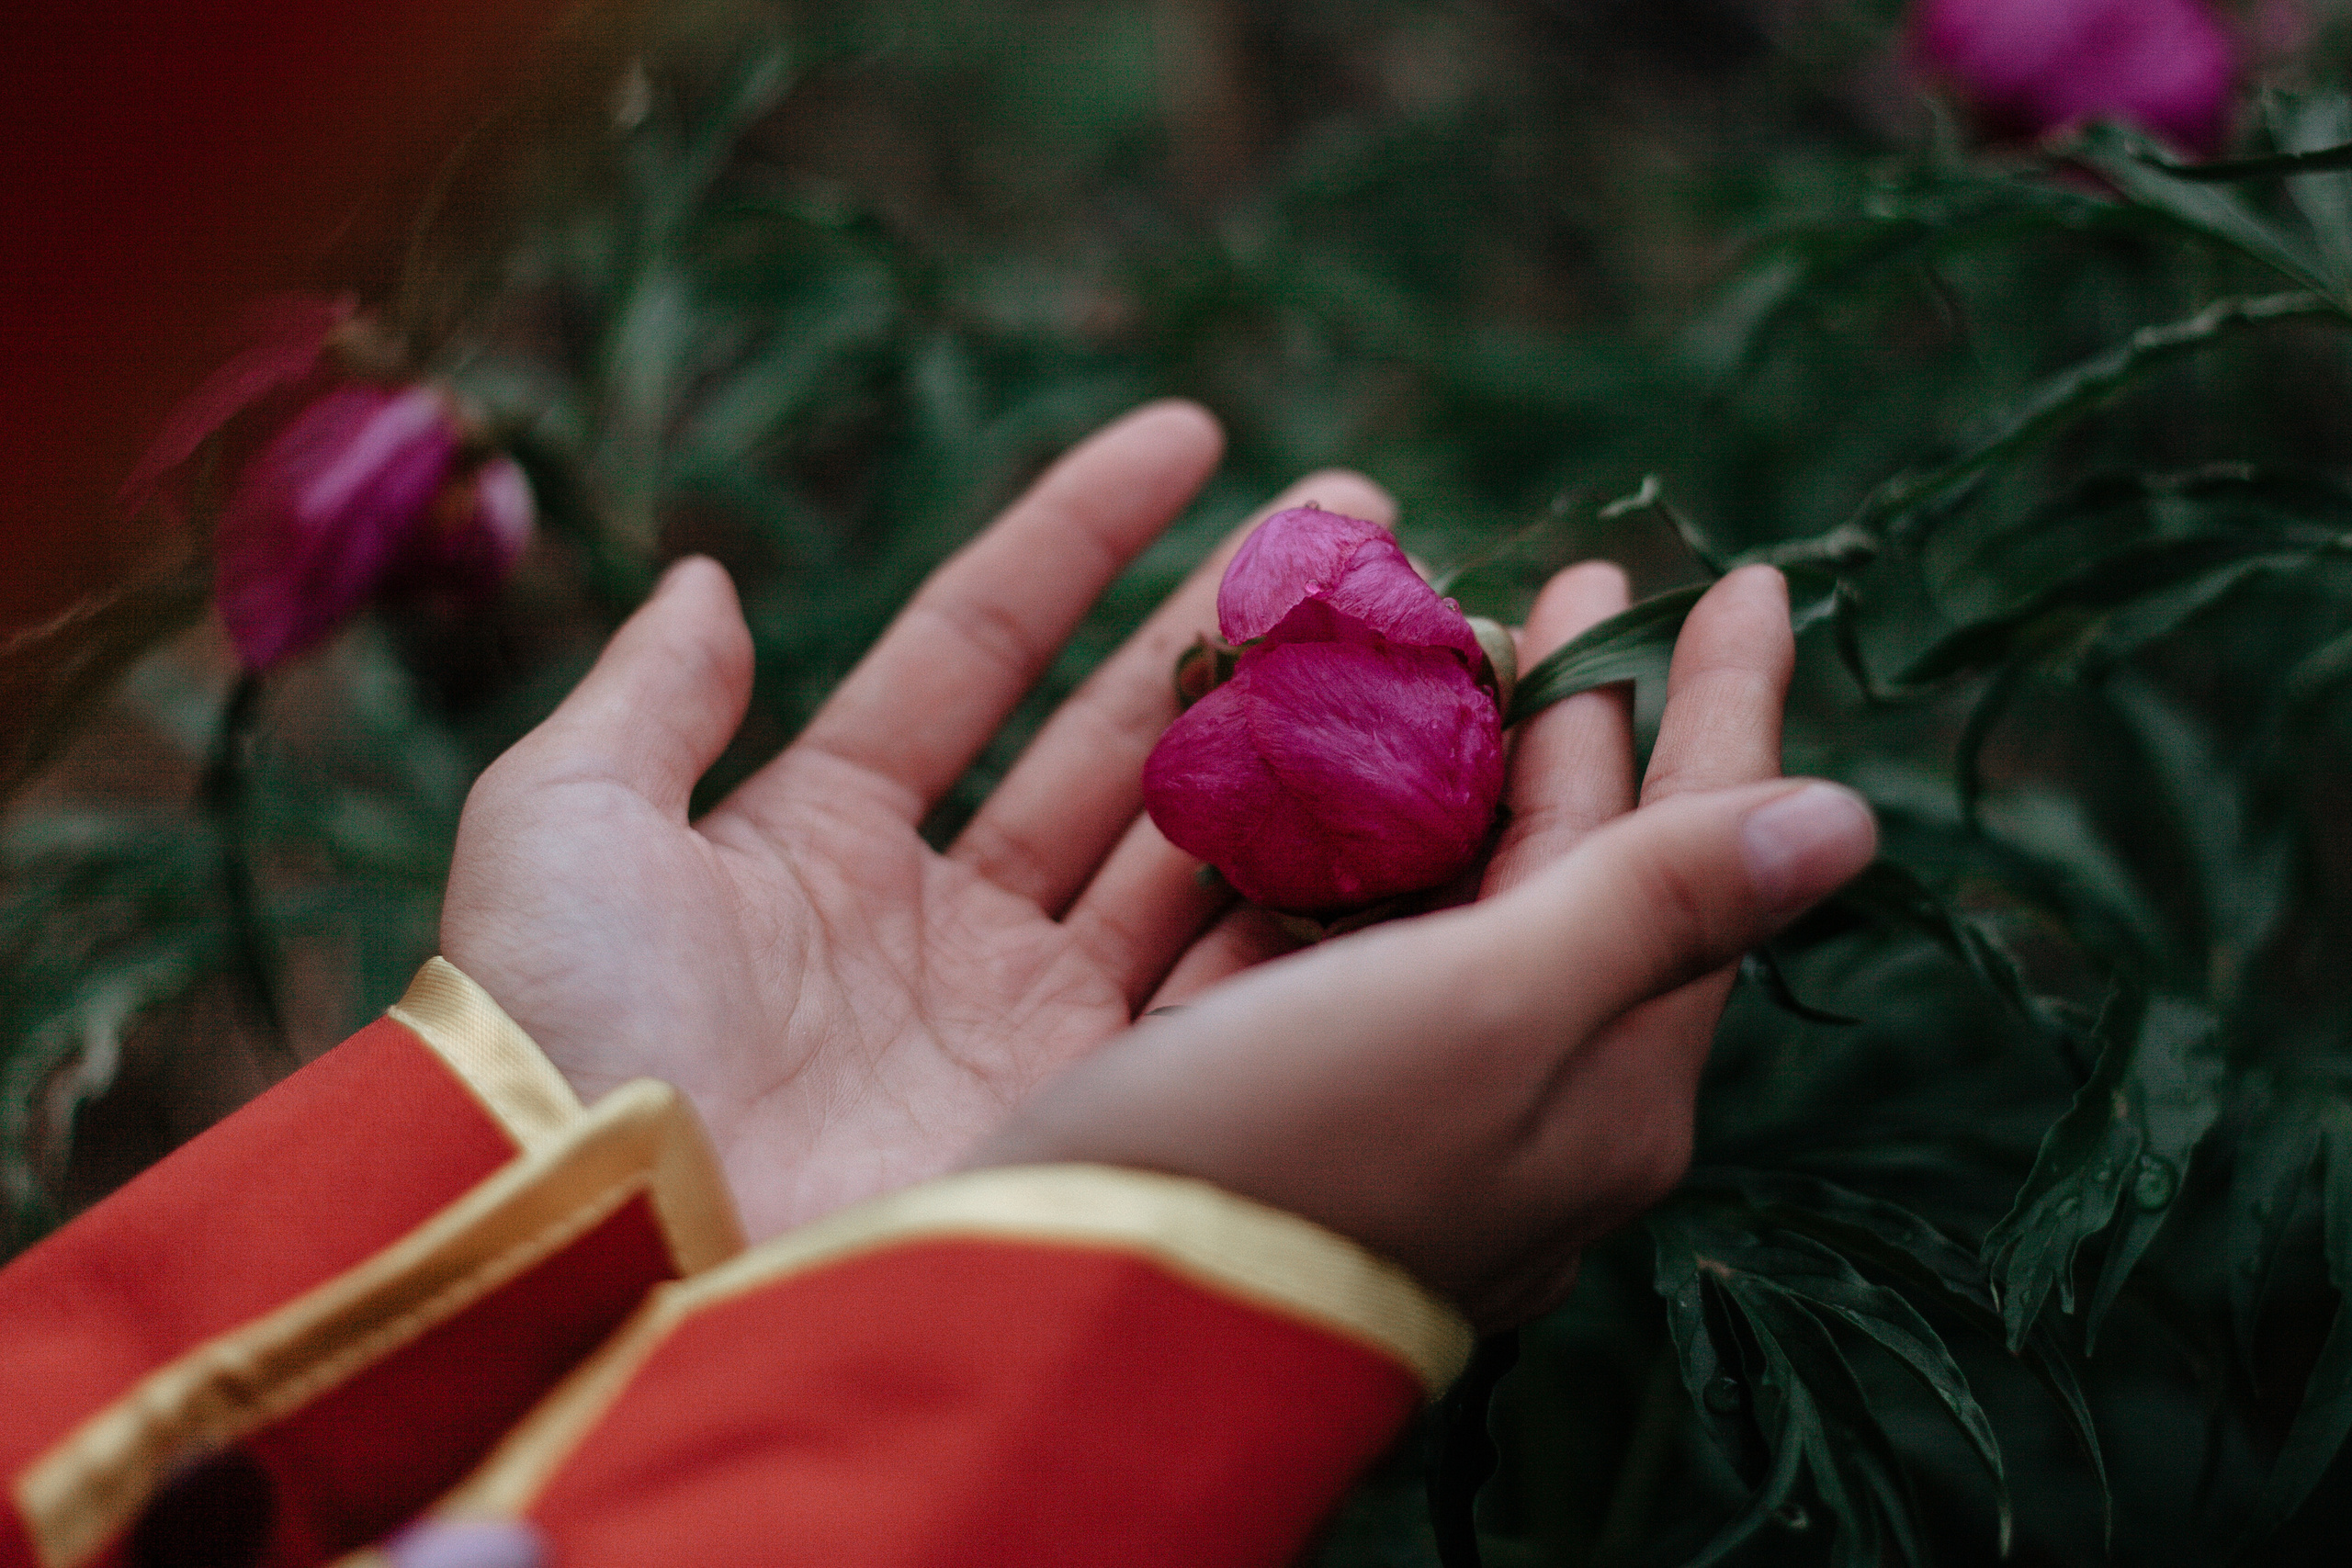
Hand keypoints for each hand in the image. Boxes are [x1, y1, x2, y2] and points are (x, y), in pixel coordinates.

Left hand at [441, 401, 1405, 1240]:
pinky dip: (1313, 902)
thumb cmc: (569, 1031)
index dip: (1076, 538)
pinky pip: (1227, 987)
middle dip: (1229, 629)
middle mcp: (942, 927)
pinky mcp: (1094, 1117)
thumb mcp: (570, 826)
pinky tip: (1411, 803)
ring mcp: (1027, 1026)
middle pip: (1115, 741)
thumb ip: (651, 698)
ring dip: (1295, 747)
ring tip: (1415, 640)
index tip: (1190, 438)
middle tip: (1359, 528)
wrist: (619, 1269)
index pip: (977, 650)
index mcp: (819, 837)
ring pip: (1197, 852)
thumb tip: (706, 576)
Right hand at [967, 566, 1877, 1328]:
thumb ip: (1661, 905)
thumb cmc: (1289, 1156)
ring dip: (1441, 750)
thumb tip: (1851, 822)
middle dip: (1575, 713)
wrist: (1064, 1326)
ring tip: (1434, 634)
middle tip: (1567, 580)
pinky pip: (1325, 918)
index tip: (1748, 578)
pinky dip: (1326, 817)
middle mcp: (1508, 1092)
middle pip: (1570, 862)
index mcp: (1602, 1084)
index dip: (1723, 709)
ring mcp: (1378, 1089)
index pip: (1697, 859)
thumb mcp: (1491, 1017)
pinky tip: (1302, 747)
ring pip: (1441, 881)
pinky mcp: (1259, 1080)